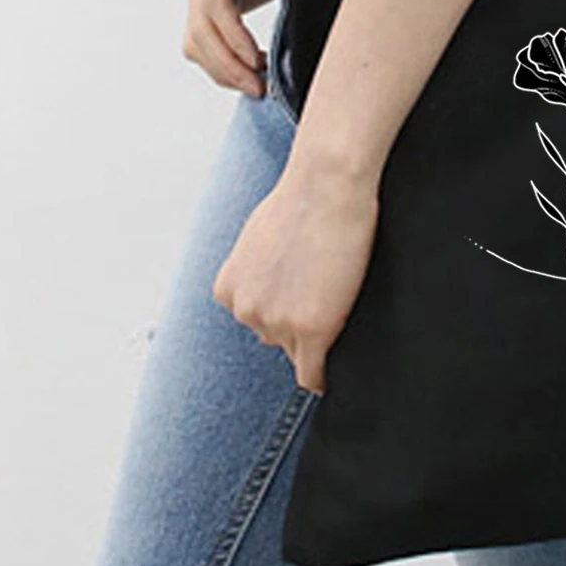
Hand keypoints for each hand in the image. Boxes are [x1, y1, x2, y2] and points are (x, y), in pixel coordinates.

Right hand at [182, 0, 277, 95]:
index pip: (215, 1)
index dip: (234, 36)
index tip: (257, 62)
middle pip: (199, 29)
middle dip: (228, 65)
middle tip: (258, 88)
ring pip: (195, 43)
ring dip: (225, 71)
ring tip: (257, 85)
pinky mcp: (204, 5)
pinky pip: (203, 45)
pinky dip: (225, 65)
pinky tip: (251, 72)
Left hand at [212, 149, 380, 392]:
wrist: (327, 185)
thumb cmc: (300, 199)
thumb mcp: (259, 238)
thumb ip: (259, 272)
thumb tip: (276, 289)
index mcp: (228, 290)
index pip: (256, 321)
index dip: (284, 311)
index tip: (304, 302)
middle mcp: (245, 311)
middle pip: (276, 337)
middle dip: (298, 324)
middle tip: (325, 295)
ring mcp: (277, 322)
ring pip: (300, 352)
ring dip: (317, 338)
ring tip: (338, 301)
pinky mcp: (312, 329)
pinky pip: (313, 375)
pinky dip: (323, 380)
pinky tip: (334, 376)